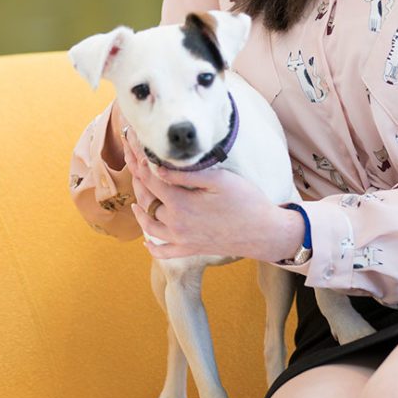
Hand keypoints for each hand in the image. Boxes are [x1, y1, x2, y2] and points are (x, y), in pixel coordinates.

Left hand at [123, 128, 297, 263]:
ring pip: (149, 224)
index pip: (151, 178)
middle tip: (133, 162)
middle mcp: (175, 224)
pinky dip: (152, 247)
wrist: (264, 232)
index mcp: (180, 203)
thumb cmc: (245, 201)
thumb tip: (159, 169)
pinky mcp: (190, 250)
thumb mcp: (218, 179)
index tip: (134, 146)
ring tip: (136, 195)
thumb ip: (186, 175)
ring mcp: (181, 239)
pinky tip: (146, 241)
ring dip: (139, 209)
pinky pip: (164, 252)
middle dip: (137, 178)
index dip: (140, 160)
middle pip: (146, 199)